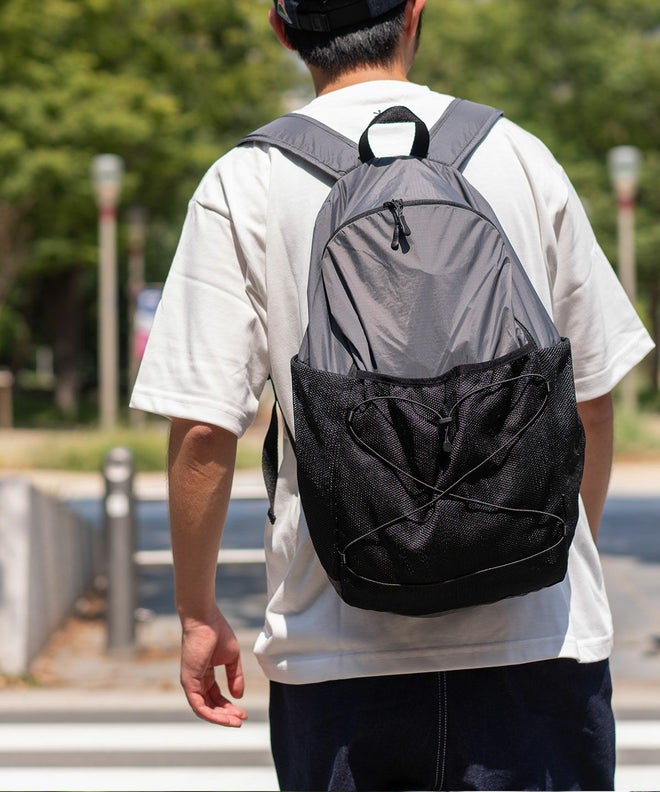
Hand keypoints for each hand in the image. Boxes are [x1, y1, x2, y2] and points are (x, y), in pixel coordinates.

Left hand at [179, 607, 247, 726]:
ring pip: (204, 709)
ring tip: (236, 721)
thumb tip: (238, 696)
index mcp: (205, 674)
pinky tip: (224, 718)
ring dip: (220, 718)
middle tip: (242, 719)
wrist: (205, 619)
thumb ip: (235, 677)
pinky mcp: (188, 682)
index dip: (229, 706)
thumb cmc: (217, 632)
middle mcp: (196, 681)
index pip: (216, 696)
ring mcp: (191, 682)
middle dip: (226, 715)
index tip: (244, 712)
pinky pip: (198, 705)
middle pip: (210, 705)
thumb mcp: (232, 658)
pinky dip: (211, 714)